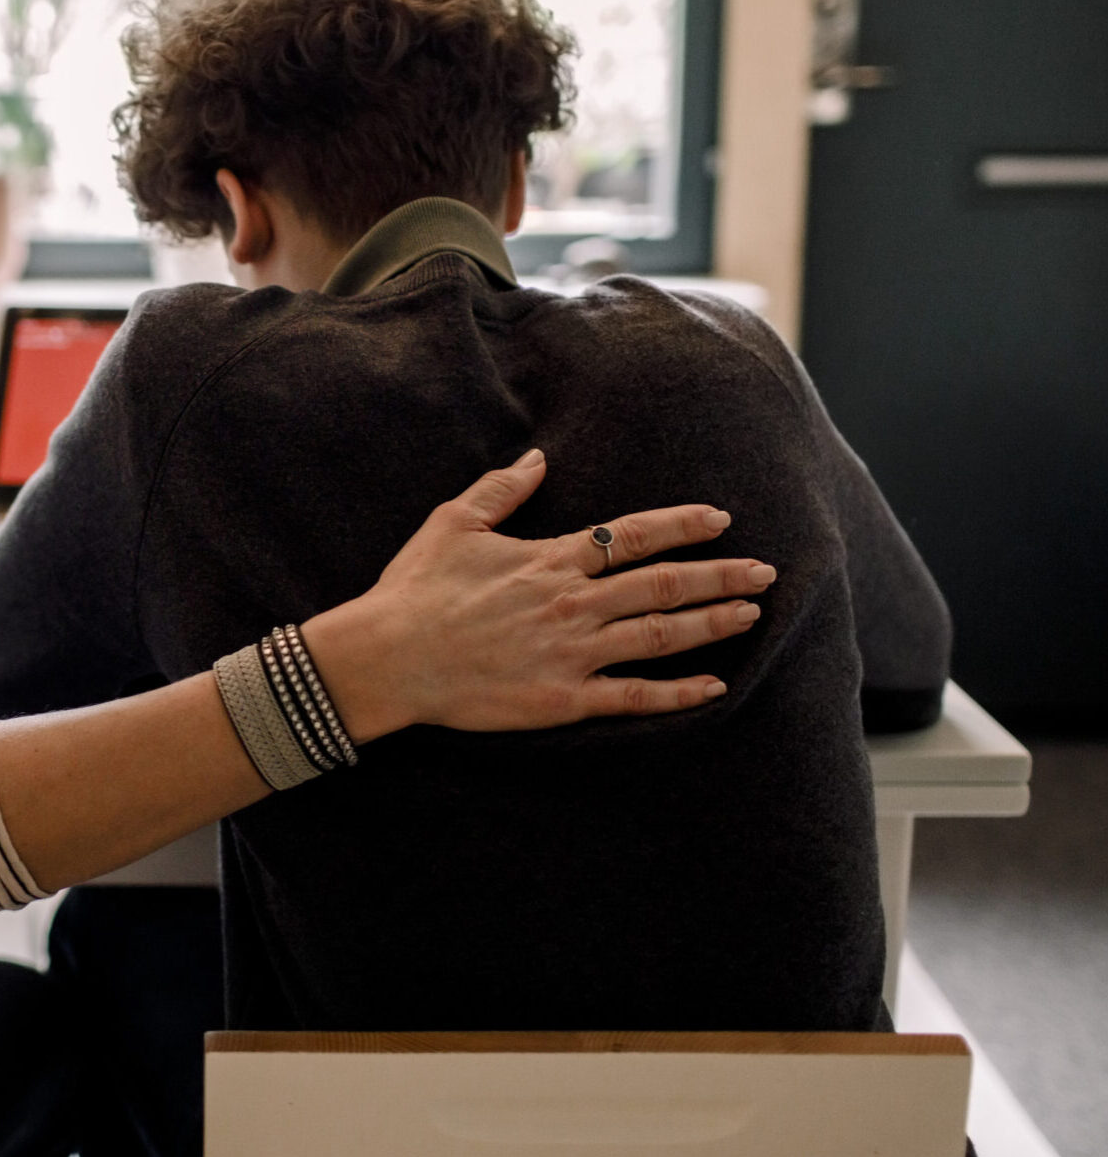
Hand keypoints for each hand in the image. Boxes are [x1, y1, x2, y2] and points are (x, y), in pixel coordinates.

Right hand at [304, 449, 773, 741]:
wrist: (390, 656)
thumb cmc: (415, 589)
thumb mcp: (452, 523)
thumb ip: (500, 489)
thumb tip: (538, 458)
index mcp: (549, 559)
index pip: (630, 536)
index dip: (681, 526)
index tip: (721, 520)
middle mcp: (572, 603)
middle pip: (662, 585)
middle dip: (720, 575)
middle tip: (767, 572)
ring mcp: (572, 653)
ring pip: (659, 636)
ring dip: (711, 624)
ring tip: (751, 614)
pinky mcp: (563, 698)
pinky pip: (633, 696)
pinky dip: (677, 693)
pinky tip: (713, 688)